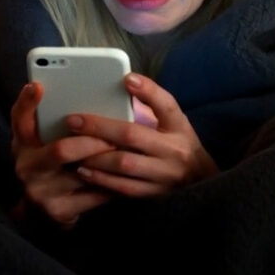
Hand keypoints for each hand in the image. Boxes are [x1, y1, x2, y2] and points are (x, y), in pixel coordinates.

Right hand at [10, 82, 114, 227]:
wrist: (45, 209)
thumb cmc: (53, 163)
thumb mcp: (45, 140)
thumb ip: (55, 121)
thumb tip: (85, 93)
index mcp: (22, 143)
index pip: (19, 119)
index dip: (27, 102)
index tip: (38, 86)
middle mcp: (26, 166)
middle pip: (61, 149)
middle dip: (92, 141)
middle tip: (114, 135)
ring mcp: (40, 191)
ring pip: (82, 173)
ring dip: (106, 161)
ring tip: (126, 151)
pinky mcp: (58, 211)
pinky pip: (92, 195)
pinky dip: (110, 183)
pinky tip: (123, 175)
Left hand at [70, 73, 217, 196]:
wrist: (202, 183)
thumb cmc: (181, 146)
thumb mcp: (175, 122)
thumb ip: (154, 104)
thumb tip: (126, 82)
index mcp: (179, 127)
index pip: (166, 105)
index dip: (147, 90)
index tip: (126, 78)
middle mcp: (173, 151)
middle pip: (132, 136)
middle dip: (99, 127)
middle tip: (73, 121)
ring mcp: (164, 176)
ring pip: (124, 164)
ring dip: (95, 155)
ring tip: (73, 147)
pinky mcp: (155, 195)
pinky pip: (124, 188)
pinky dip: (102, 180)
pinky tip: (84, 171)